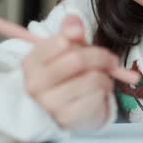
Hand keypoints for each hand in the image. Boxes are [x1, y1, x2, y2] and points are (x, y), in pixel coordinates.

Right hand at [22, 15, 118, 129]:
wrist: (66, 110)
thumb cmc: (67, 76)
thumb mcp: (66, 50)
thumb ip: (70, 32)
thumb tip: (74, 24)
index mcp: (31, 63)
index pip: (61, 42)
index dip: (81, 41)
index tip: (90, 44)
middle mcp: (35, 84)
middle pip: (78, 59)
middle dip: (101, 57)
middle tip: (111, 60)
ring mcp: (50, 103)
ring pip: (92, 78)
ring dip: (105, 76)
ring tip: (101, 79)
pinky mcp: (68, 118)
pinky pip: (97, 96)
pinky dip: (104, 91)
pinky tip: (98, 93)